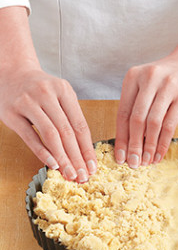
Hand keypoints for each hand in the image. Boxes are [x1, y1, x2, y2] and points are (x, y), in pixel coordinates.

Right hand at [0, 68, 96, 182]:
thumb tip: (84, 150)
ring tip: (70, 173)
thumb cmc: (40, 89)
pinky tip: (52, 164)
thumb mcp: (59, 95)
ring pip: (50, 135)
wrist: (12, 74)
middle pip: (67, 132)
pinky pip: (30, 136)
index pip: (80, 124)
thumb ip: (71, 117)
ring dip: (62, 158)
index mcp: (64, 90)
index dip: (87, 148)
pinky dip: (43, 152)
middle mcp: (47, 94)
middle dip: (77, 157)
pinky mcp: (12, 113)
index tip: (92, 166)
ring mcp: (28, 102)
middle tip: (83, 176)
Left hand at [114, 49, 177, 167]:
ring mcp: (167, 87)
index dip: (120, 138)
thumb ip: (137, 105)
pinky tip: (160, 154)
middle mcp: (148, 79)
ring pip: (153, 124)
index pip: (122, 113)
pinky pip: (170, 125)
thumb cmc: (168, 76)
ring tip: (146, 162)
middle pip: (136, 119)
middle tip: (132, 164)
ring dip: (148, 147)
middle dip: (133, 146)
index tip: (119, 156)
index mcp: (133, 77)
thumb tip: (129, 141)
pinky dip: (163, 143)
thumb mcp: (146, 83)